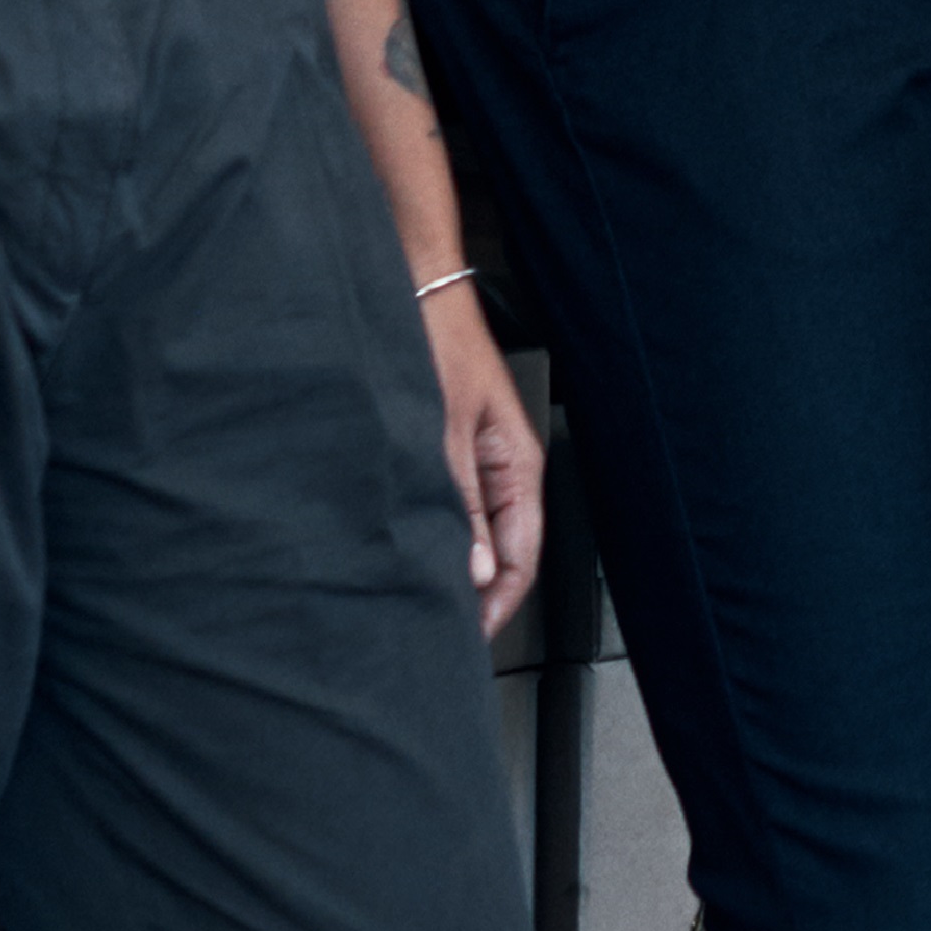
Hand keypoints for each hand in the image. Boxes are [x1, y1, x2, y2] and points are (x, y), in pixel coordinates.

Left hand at [424, 285, 545, 639]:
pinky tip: (408, 552)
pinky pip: (450, 511)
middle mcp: (501, 468)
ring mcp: (475, 461)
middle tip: (437, 632)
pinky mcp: (447, 451)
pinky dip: (435, 537)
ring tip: (418, 600)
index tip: (466, 641)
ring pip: (473, 534)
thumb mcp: (442, 431)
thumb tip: (475, 571)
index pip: (522, 559)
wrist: (415, 289)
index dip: (497, 608)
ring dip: (452, 567)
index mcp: (518, 466)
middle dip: (474, 596)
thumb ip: (459, 504)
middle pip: (501, 553)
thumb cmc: (437, 343)